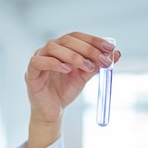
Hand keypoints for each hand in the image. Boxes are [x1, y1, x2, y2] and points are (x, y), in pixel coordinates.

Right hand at [24, 32, 119, 147]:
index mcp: (62, 47)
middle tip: (102, 60)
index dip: (94, 40)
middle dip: (88, 49)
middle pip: (67, 40)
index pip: (77, 37)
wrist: (53, 111)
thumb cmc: (66, 90)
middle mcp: (50, 49)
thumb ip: (97, 64)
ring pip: (53, 48)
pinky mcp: (31, 72)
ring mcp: (38, 58)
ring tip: (87, 67)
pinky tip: (67, 69)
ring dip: (73, 56)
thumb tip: (116, 53)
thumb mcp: (85, 76)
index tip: (110, 47)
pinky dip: (54, 63)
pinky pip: (39, 62)